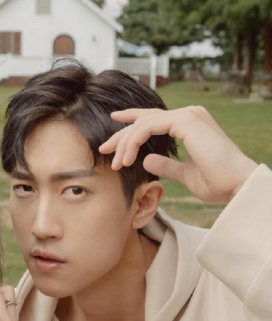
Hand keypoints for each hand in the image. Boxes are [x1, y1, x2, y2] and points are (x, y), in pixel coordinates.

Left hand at [99, 106, 258, 202]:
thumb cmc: (217, 182)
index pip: (154, 118)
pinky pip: (148, 127)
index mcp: (190, 124)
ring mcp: (188, 115)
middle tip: (103, 149)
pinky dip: (133, 142)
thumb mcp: (185, 174)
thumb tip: (147, 160)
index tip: (113, 122)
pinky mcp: (186, 121)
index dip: (132, 119)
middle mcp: (189, 115)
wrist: (236, 186)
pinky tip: (125, 159)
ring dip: (125, 143)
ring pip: (143, 123)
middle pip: (144, 119)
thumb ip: (166, 166)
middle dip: (121, 135)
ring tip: (115, 163)